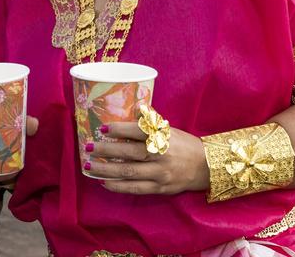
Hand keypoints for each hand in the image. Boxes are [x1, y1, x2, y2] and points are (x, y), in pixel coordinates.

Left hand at [85, 122, 209, 194]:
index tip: (103, 128)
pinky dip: (118, 186)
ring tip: (89, 166)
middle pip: (129, 153)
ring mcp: (160, 173)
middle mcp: (161, 155)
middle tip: (88, 147)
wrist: (206, 166)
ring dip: (106, 170)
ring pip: (129, 172)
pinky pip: (135, 188)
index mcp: (163, 137)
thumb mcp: (170, 129)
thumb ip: (151, 122)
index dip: (119, 130)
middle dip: (106, 150)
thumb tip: (135, 106)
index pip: (138, 131)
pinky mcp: (160, 188)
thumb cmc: (184, 144)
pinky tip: (104, 182)